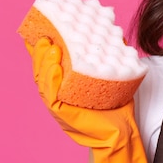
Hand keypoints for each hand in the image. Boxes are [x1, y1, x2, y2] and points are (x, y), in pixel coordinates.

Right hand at [27, 37, 153, 162]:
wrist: (122, 133)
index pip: (49, 64)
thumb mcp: (111, 76)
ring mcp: (60, 106)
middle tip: (45, 35)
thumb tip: (114, 31)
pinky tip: (55, 68)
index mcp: (66, 85)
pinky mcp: (65, 116)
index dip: (42, 48)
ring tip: (50, 46)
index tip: (42, 29)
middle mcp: (58, 95)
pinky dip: (51, 82)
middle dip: (40, 52)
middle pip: (41, 71)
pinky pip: (52, 98)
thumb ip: (108, 56)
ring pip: (43, 83)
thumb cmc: (116, 105)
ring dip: (44, 63)